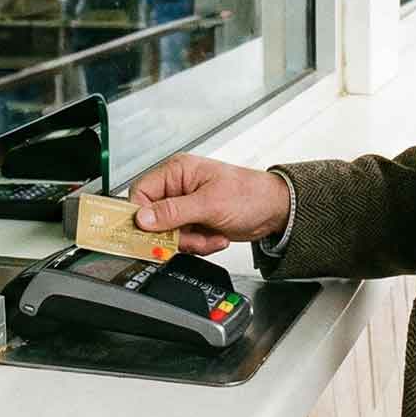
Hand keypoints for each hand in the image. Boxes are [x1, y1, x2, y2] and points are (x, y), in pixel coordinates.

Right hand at [130, 153, 289, 254]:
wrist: (274, 211)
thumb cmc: (250, 194)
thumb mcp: (209, 203)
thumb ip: (173, 212)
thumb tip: (143, 218)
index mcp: (177, 172)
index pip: (141, 192)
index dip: (140, 215)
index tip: (148, 233)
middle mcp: (178, 187)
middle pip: (153, 218)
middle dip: (173, 234)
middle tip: (191, 238)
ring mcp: (185, 206)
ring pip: (167, 233)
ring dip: (189, 241)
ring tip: (210, 236)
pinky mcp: (193, 222)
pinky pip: (182, 240)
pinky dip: (198, 244)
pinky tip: (214, 237)